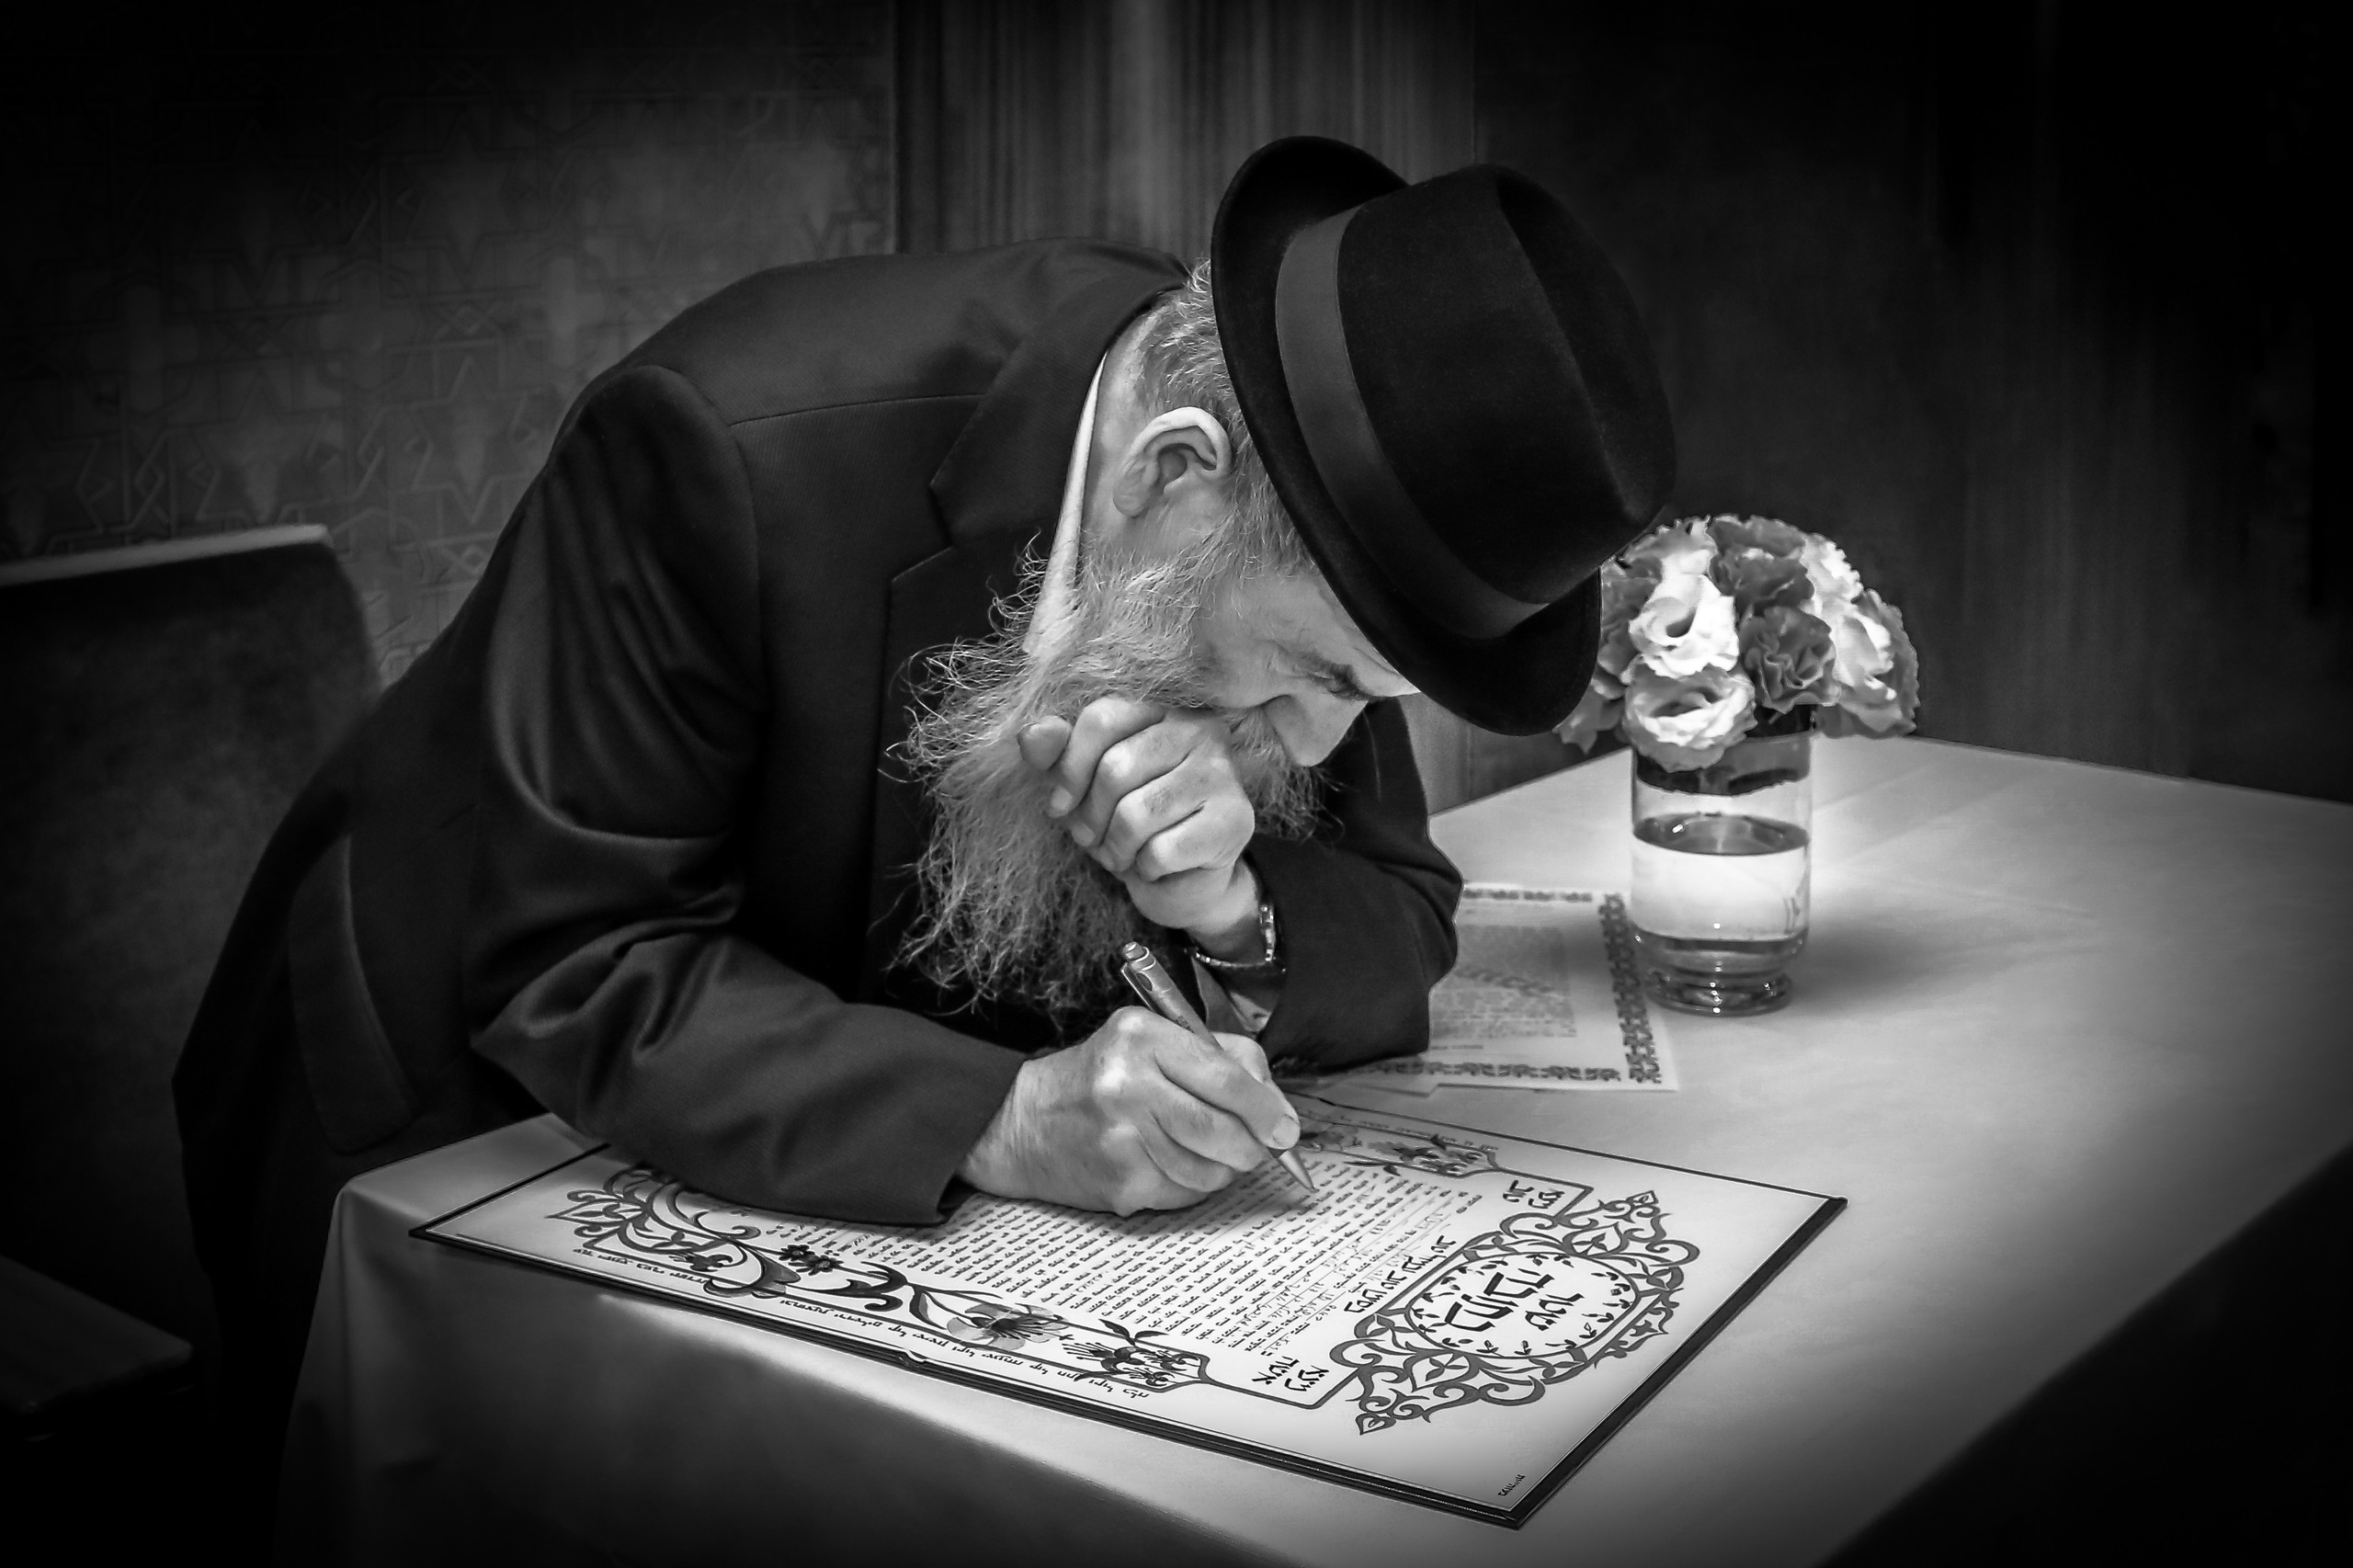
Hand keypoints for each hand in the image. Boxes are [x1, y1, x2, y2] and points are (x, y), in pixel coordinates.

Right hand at [956, 1007, 1300, 1214]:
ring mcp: (1122, 1138)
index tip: (1286, 1128)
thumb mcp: (1150, 1041)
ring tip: (1200, 1150)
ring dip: (1221, 1168)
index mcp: (1142, 1038)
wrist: (1022, 1123)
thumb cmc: (1099, 1077)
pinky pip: (1185, 1193)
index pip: (1225, 1077)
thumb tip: (1277, 1106)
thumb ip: (1218, 1058)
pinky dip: (1192, 1185)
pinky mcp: (1119, 1182)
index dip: (1266, 1108)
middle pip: (1222, 1130)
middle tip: (1260, 1147)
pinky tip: (1170, 1165)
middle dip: (1252, 1147)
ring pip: (1209, 1170)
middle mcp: (1129, 1085)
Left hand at [1018, 699, 1258, 941]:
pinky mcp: (1235, 821)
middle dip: (1090, 817)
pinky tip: (1154, 867)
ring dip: (1115, 848)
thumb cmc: (1131, 824)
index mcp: (1162, 711)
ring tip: (1120, 854)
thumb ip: (1057, 755)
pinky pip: (1162, 851)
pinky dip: (1145, 869)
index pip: (1102, 718)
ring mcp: (1223, 775)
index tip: (1060, 805)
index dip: (1069, 768)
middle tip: (1092, 839)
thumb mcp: (1085, 787)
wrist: (1182, 880)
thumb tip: (1031, 734)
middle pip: (1117, 768)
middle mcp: (1201, 731)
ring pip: (1137, 814)